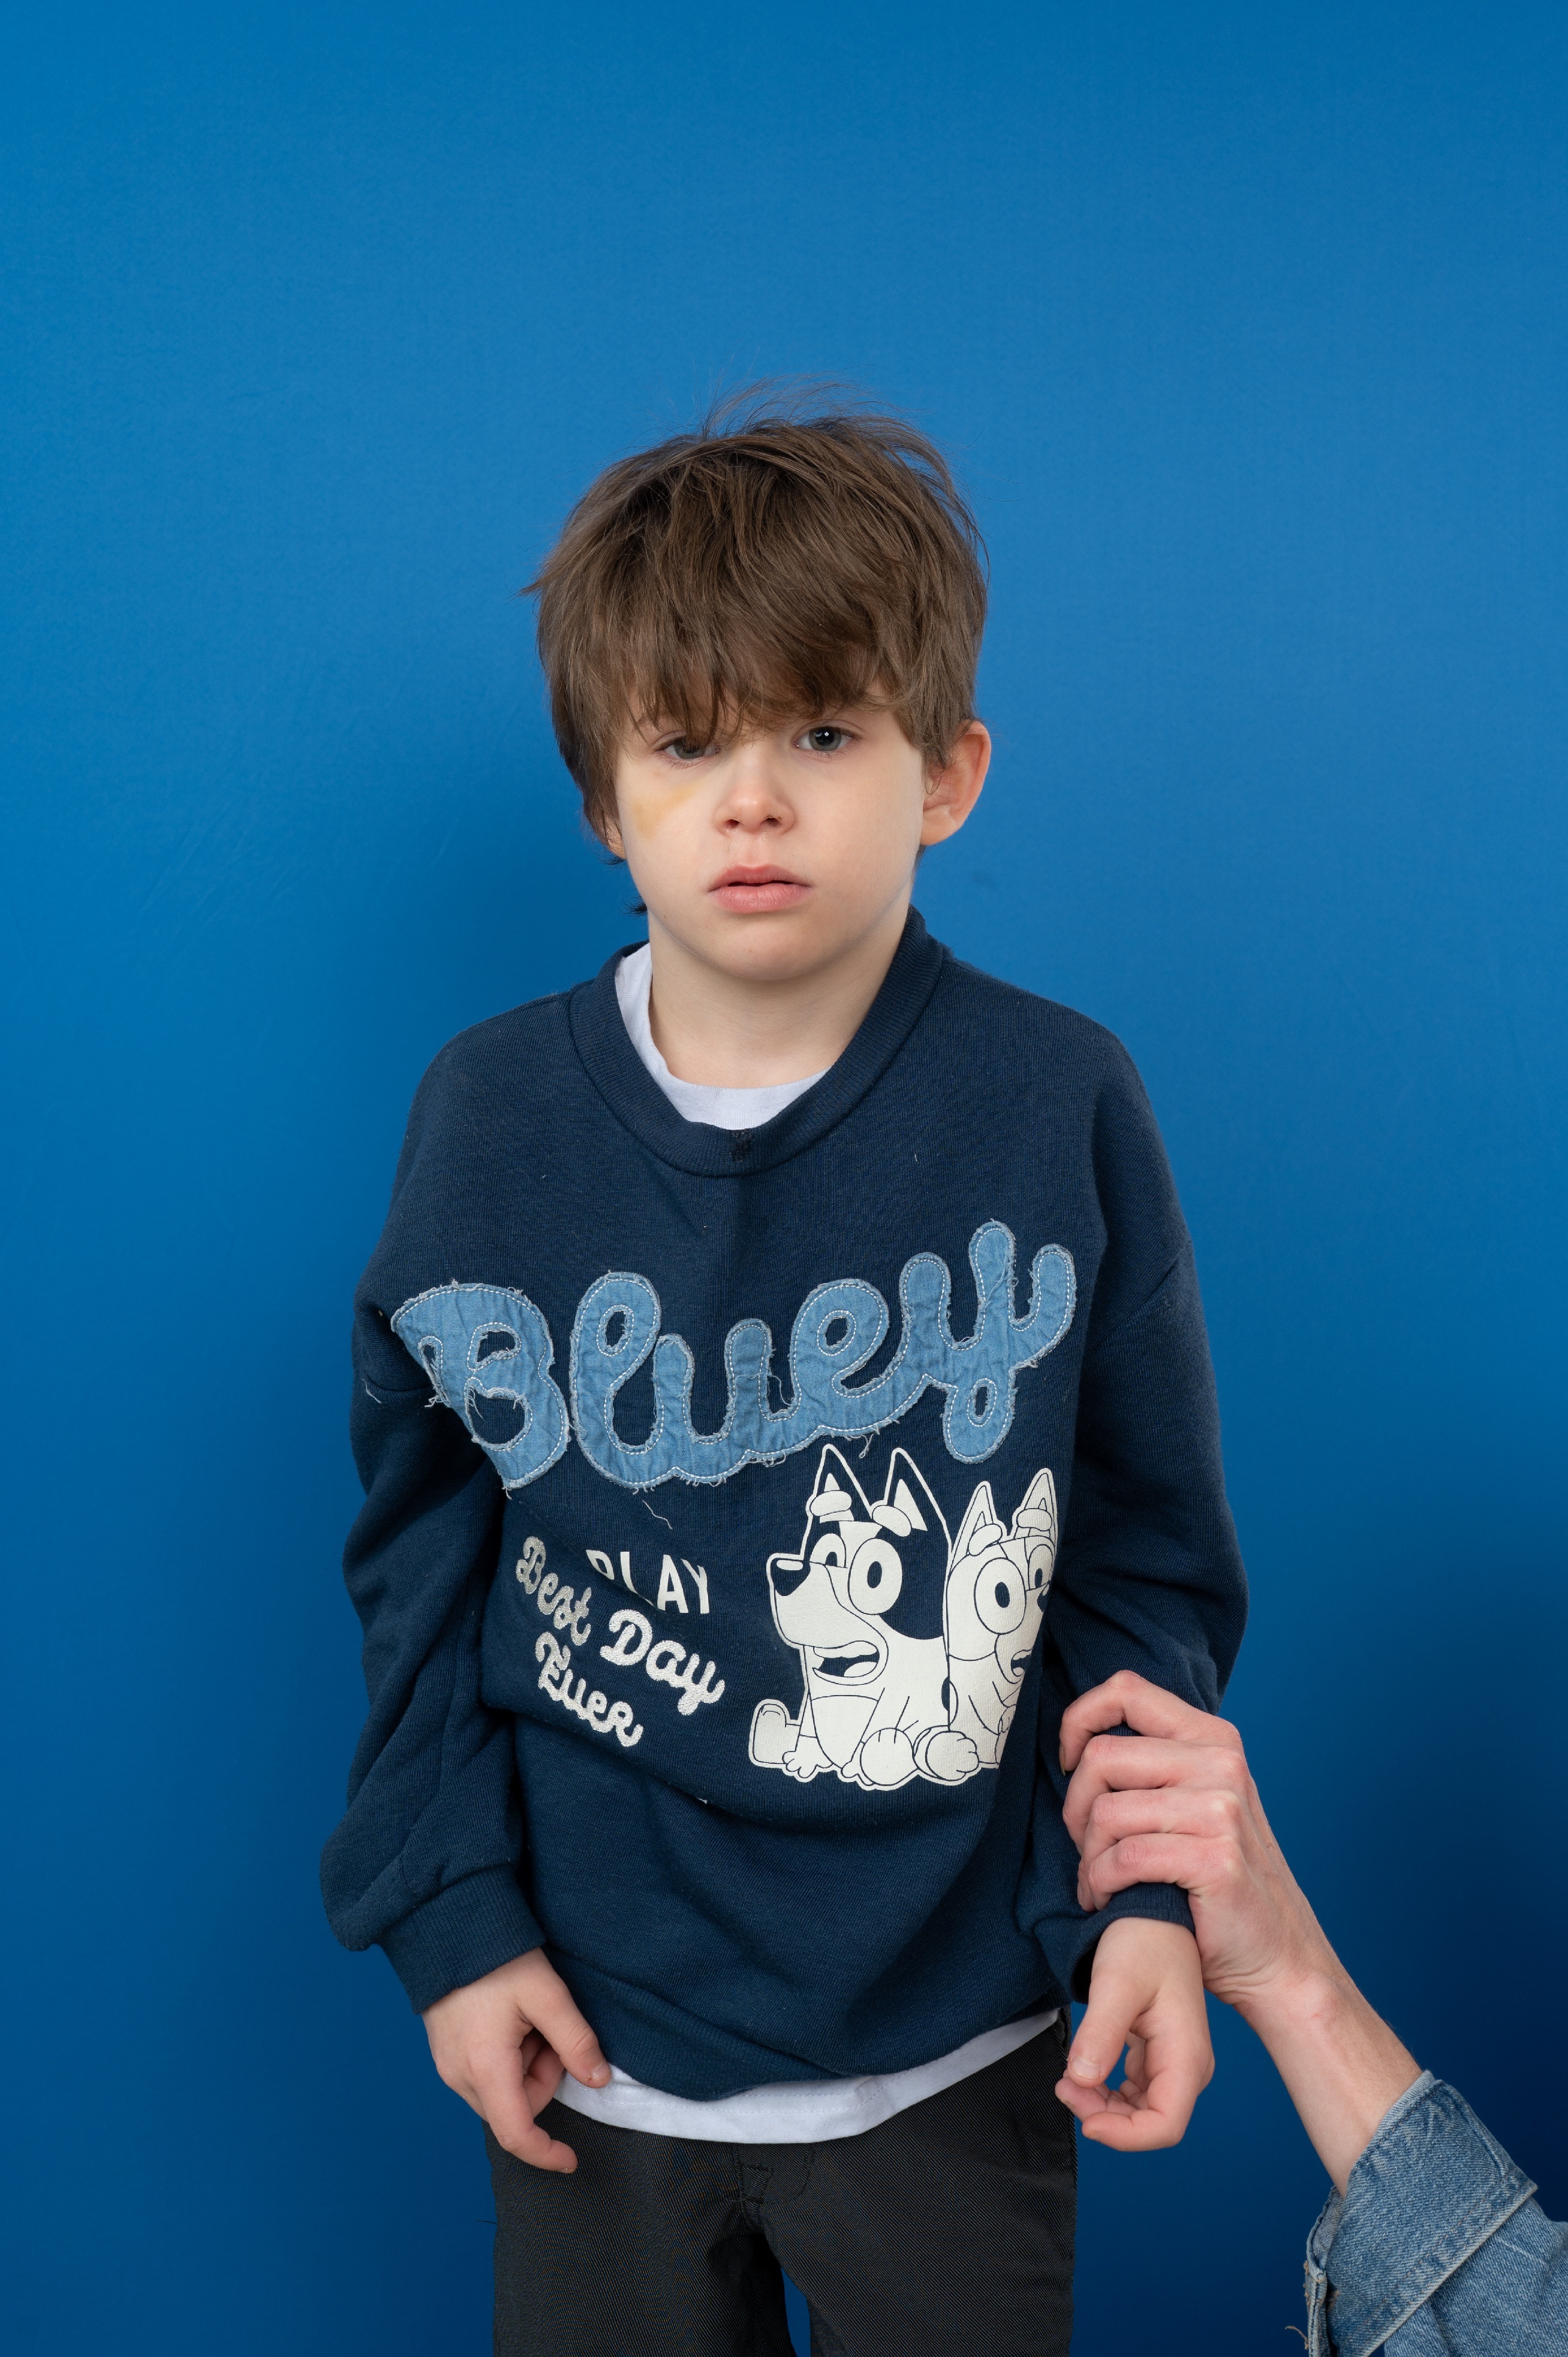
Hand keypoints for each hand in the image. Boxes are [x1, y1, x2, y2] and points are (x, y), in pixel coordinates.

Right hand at [422, 1948, 609, 2172]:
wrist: (448, 1926)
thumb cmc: (497, 1958)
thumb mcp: (547, 1995)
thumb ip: (576, 2041)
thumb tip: (599, 2079)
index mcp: (485, 2068)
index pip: (516, 2134)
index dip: (546, 2153)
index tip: (572, 2161)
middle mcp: (459, 2076)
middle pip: (516, 2107)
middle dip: (543, 2077)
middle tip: (547, 2030)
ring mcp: (447, 2066)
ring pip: (503, 2091)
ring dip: (525, 2065)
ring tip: (526, 2018)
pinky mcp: (445, 2054)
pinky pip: (486, 2074)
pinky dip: (507, 2056)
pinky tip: (509, 2018)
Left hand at [1055, 1916, 1212, 2149]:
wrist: (1150, 1912)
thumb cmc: (1142, 1940)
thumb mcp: (1116, 1983)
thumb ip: (1100, 2033)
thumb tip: (1082, 2080)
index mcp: (1187, 2055)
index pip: (1165, 2126)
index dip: (1125, 2136)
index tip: (1085, 2120)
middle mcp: (1187, 2065)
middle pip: (1149, 2122)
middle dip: (1104, 2117)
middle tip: (1065, 2085)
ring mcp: (1174, 2061)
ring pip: (1138, 2110)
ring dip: (1102, 2105)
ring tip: (1069, 2077)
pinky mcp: (1158, 2054)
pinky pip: (1133, 2090)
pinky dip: (1105, 2090)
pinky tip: (1084, 2069)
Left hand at [1058, 1670, 1331, 2008]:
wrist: (1279, 1958)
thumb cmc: (1217, 1882)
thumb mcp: (1199, 1803)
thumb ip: (1156, 1765)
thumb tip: (1079, 1742)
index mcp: (1213, 1738)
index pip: (1126, 1690)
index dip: (1080, 1718)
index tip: (1068, 1761)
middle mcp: (1221, 1763)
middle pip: (1102, 1756)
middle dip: (1075, 1808)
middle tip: (1084, 1847)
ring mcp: (1221, 1809)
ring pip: (1106, 1812)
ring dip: (1087, 1857)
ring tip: (1098, 1882)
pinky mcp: (1214, 1858)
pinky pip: (1124, 1858)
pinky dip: (1102, 1884)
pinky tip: (1109, 1900)